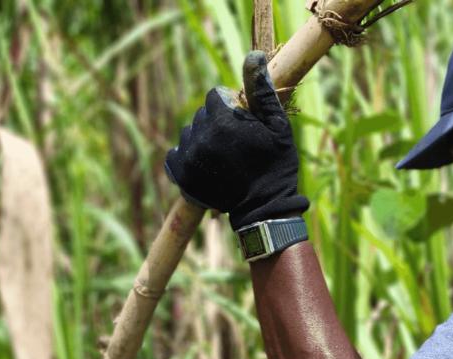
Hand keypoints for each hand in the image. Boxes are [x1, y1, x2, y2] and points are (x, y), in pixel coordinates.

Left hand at [164, 52, 308, 231]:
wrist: (264, 208)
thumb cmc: (276, 165)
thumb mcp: (277, 126)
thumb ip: (262, 91)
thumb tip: (253, 56)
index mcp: (224, 120)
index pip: (214, 96)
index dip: (229, 106)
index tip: (242, 123)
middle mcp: (202, 136)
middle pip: (201, 115)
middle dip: (215, 123)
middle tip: (235, 144)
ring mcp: (189, 157)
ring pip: (189, 134)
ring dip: (202, 140)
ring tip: (222, 157)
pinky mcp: (181, 175)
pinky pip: (175, 155)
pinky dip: (187, 157)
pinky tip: (205, 165)